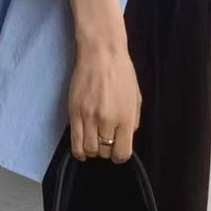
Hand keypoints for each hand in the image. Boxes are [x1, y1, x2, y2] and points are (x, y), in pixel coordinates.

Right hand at [68, 38, 140, 163]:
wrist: (101, 54)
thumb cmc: (121, 72)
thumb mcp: (136, 98)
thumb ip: (132, 121)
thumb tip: (126, 137)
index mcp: (125, 118)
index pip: (122, 153)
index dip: (119, 156)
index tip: (117, 151)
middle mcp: (107, 121)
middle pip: (105, 152)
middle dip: (106, 150)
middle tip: (106, 141)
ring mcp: (89, 118)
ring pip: (90, 150)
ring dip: (93, 150)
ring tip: (94, 142)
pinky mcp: (74, 113)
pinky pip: (75, 143)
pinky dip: (79, 151)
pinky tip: (82, 151)